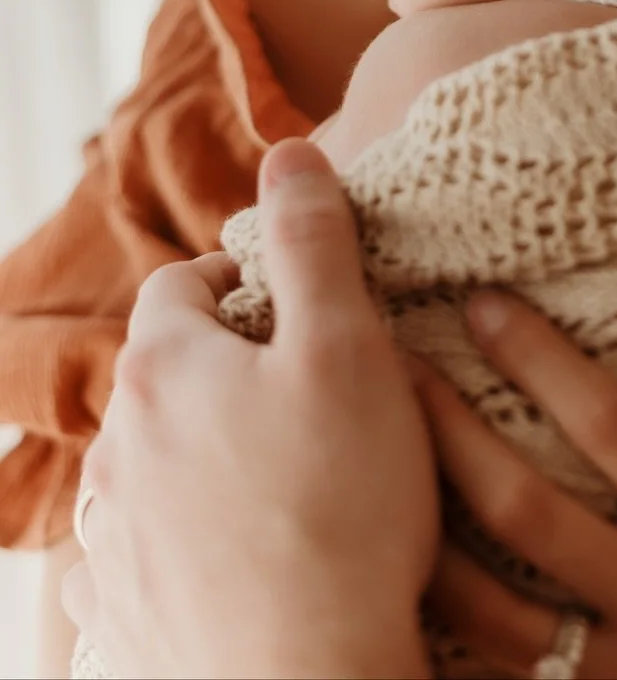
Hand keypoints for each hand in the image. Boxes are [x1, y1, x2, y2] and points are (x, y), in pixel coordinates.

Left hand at [63, 139, 436, 678]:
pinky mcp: (120, 621)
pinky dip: (181, 546)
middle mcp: (115, 452)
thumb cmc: (339, 511)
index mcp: (164, 371)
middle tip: (315, 392)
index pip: (186, 282)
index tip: (306, 306)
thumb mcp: (349, 346)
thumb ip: (315, 240)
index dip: (249, 279)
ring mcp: (110, 544)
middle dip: (231, 370)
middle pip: (168, 375)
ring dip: (205, 458)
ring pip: (153, 467)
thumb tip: (290, 150)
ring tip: (288, 482)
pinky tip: (239, 561)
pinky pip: (141, 560)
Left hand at [413, 263, 616, 678]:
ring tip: (372, 469)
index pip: (615, 431)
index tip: (483, 305)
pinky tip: (401, 584)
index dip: (541, 362)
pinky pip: (506, 679)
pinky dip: (449, 635)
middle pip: (530, 514)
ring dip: (428, 535)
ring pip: (494, 614)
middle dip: (450, 434)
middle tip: (393, 367)